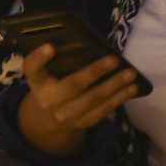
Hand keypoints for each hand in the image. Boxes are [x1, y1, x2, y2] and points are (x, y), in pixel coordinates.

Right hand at [17, 44, 138, 156]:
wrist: (47, 120)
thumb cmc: (54, 86)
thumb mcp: (49, 75)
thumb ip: (62, 62)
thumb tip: (93, 41)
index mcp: (38, 83)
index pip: (32, 70)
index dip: (39, 58)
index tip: (50, 46)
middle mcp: (48, 100)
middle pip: (72, 86)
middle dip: (95, 72)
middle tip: (114, 59)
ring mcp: (65, 115)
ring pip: (92, 100)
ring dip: (115, 85)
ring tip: (131, 73)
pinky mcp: (81, 124)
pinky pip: (102, 111)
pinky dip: (119, 98)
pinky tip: (132, 88)